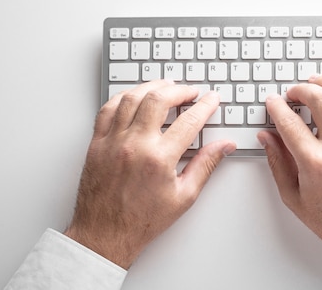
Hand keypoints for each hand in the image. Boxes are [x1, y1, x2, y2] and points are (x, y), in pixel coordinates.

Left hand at [65, 81, 235, 268]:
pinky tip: (135, 97)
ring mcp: (112, 142)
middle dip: (180, 90)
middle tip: (191, 91)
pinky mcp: (97, 143)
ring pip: (132, 98)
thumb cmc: (142, 220)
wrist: (105, 234)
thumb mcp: (184, 196)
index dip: (205, 106)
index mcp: (159, 159)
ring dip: (152, 87)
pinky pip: (108, 109)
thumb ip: (206, 165)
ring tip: (166, 87)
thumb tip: (224, 146)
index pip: (189, 121)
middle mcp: (134, 145)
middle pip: (159, 99)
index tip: (211, 99)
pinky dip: (123, 97)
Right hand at [258, 71, 321, 255]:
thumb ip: (278, 163)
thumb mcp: (294, 197)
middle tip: (293, 92)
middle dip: (302, 89)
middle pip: (320, 100)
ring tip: (317, 79)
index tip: (273, 102)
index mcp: (315, 163)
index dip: (276, 107)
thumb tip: (266, 138)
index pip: (289, 122)